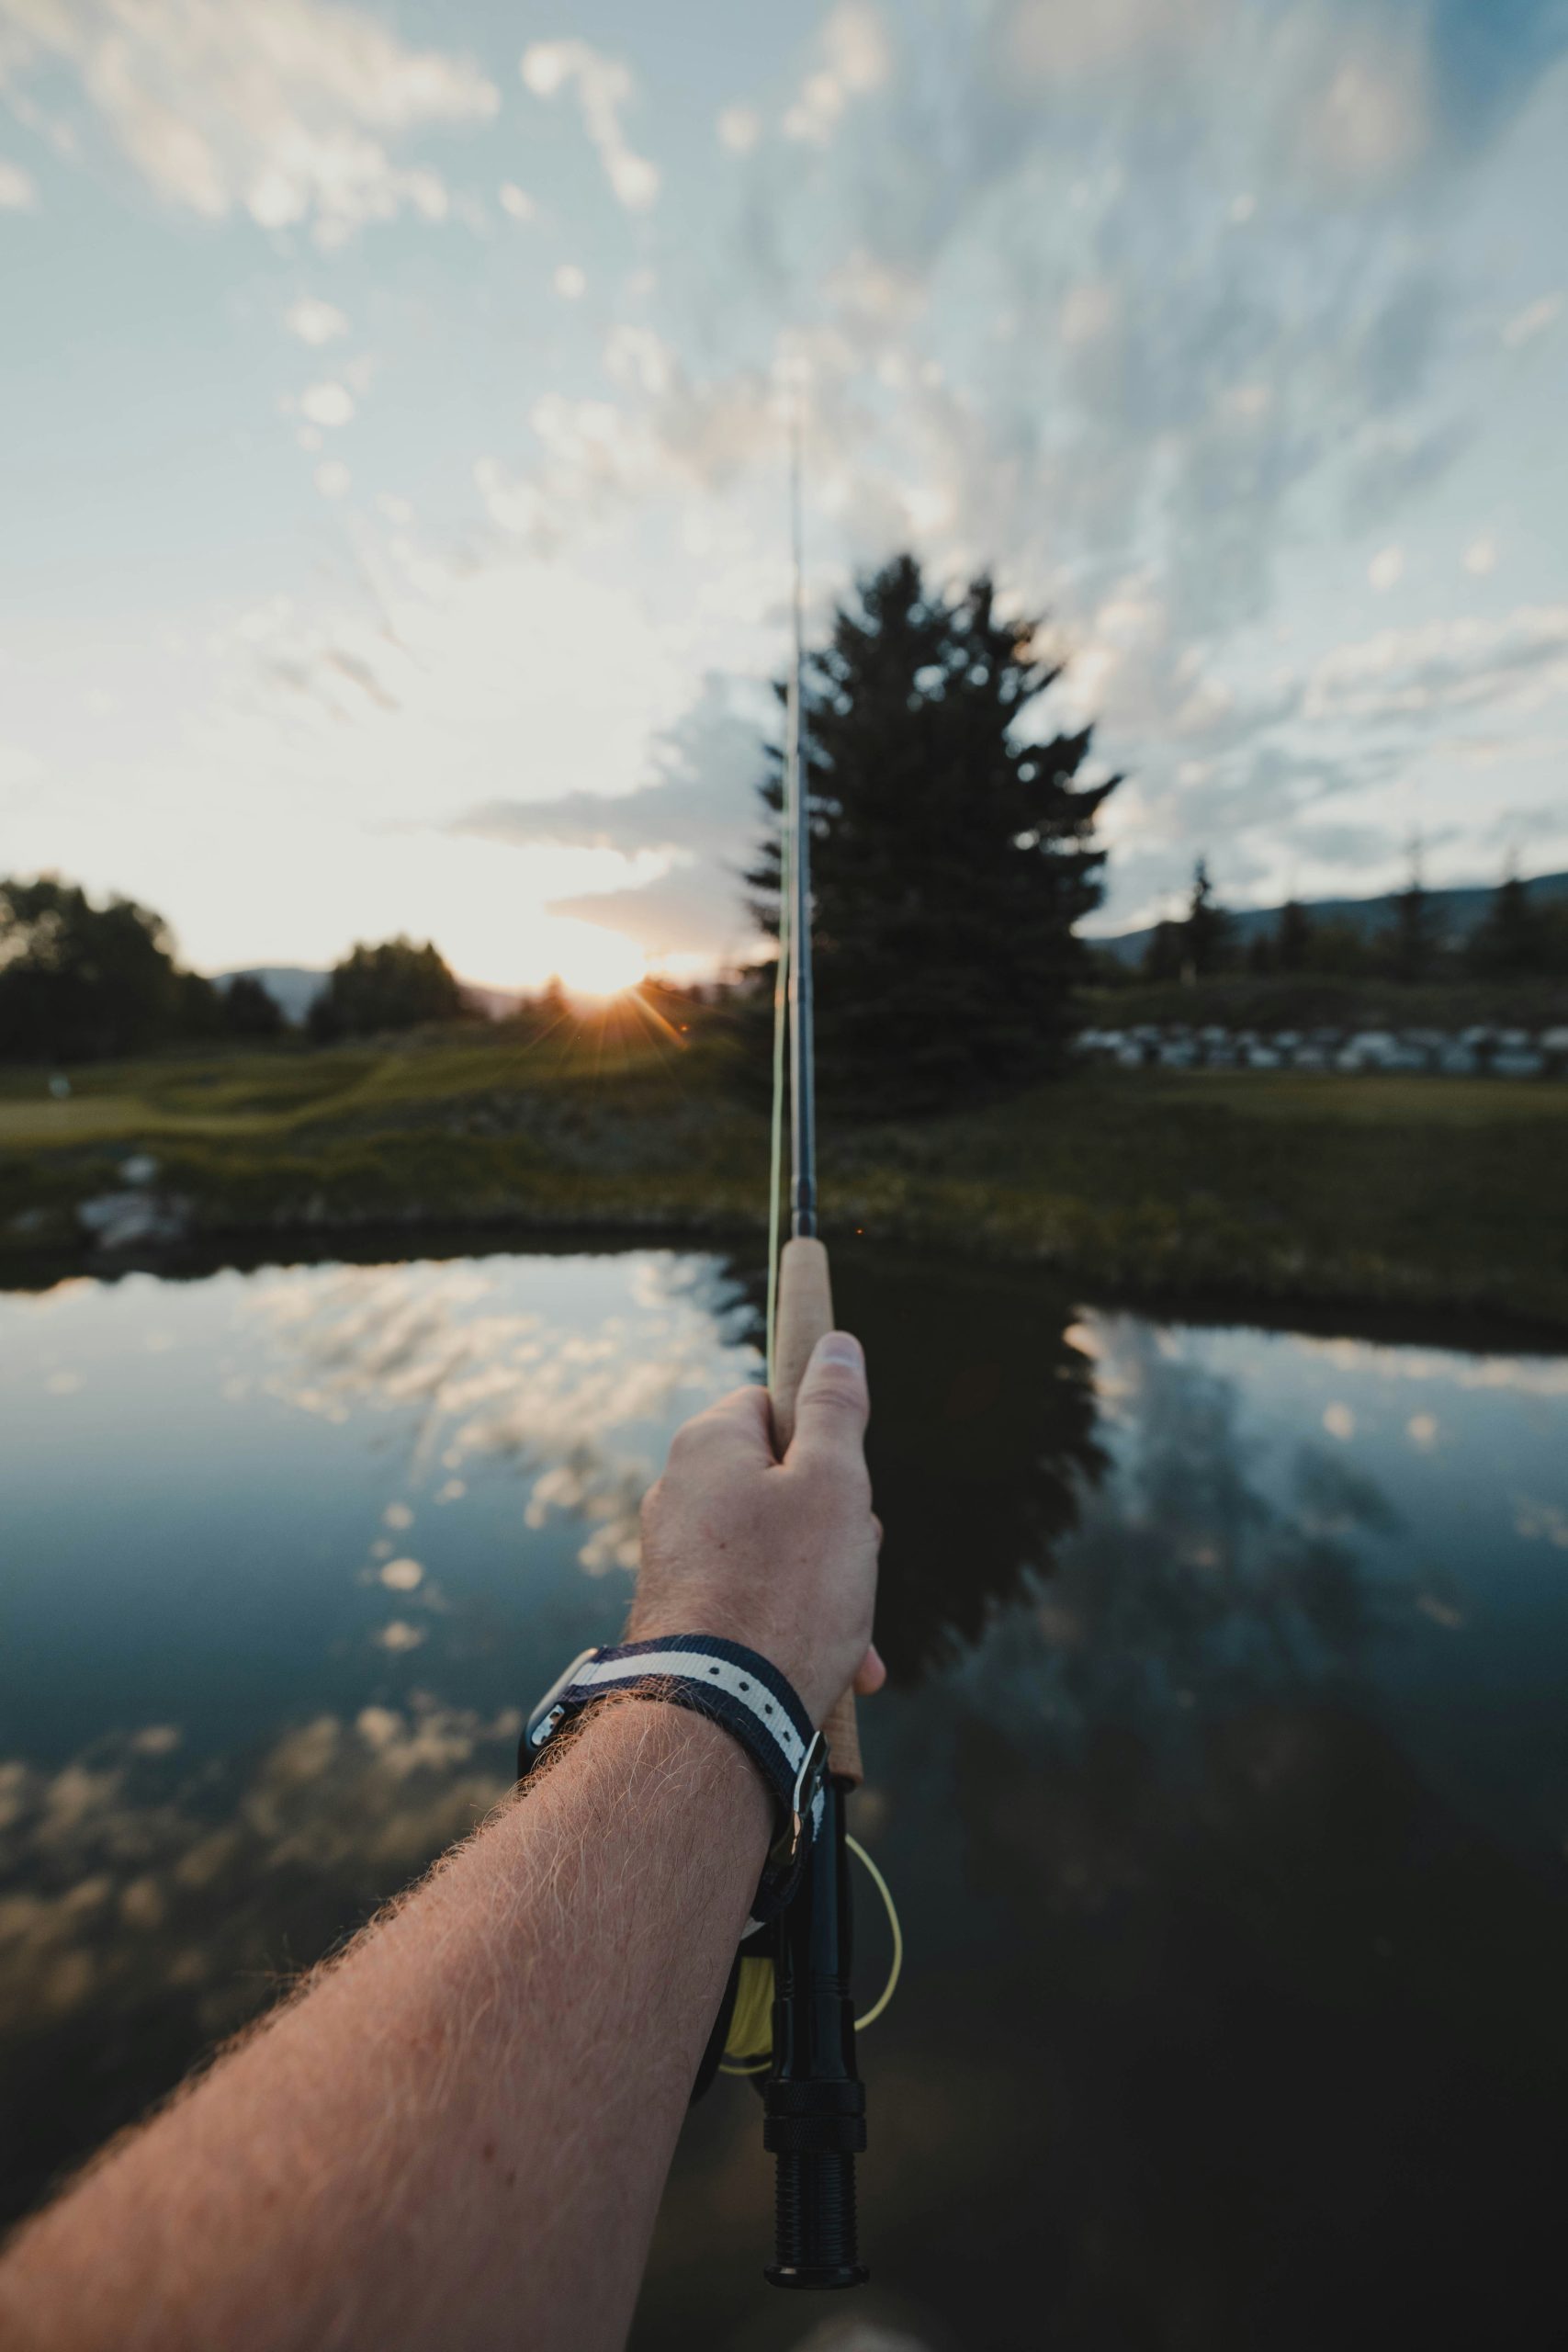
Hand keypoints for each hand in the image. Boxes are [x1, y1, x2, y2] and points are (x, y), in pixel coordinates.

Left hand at [628, 1331, 885, 1725]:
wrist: (719, 1711)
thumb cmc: (785, 1588)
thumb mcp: (833, 1483)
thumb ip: (836, 1408)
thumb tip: (836, 1344)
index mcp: (709, 1445)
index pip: (775, 1408)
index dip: (826, 1444)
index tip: (849, 1490)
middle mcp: (680, 1493)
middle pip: (782, 1484)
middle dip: (835, 1530)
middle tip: (855, 1568)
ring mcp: (678, 1557)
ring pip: (778, 1551)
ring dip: (828, 1587)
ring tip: (852, 1638)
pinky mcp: (683, 1613)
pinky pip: (756, 1600)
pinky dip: (796, 1623)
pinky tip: (838, 1667)